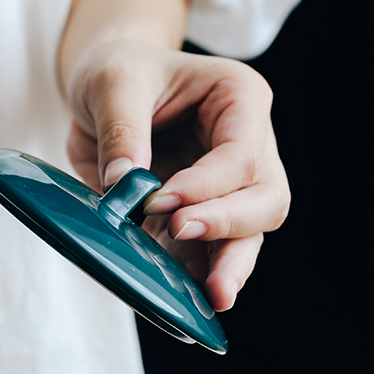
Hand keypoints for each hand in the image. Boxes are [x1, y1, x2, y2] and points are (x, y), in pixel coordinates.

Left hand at [64, 37, 289, 311]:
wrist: (107, 90)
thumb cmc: (120, 72)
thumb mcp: (112, 81)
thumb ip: (121, 130)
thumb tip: (124, 186)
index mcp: (239, 100)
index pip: (242, 154)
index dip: (206, 185)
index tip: (159, 200)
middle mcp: (247, 146)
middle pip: (266, 200)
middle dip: (231, 227)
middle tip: (184, 234)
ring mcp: (227, 189)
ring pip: (249, 236)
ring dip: (229, 267)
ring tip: (211, 298)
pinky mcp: (198, 220)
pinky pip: (208, 256)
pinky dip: (197, 278)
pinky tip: (187, 301)